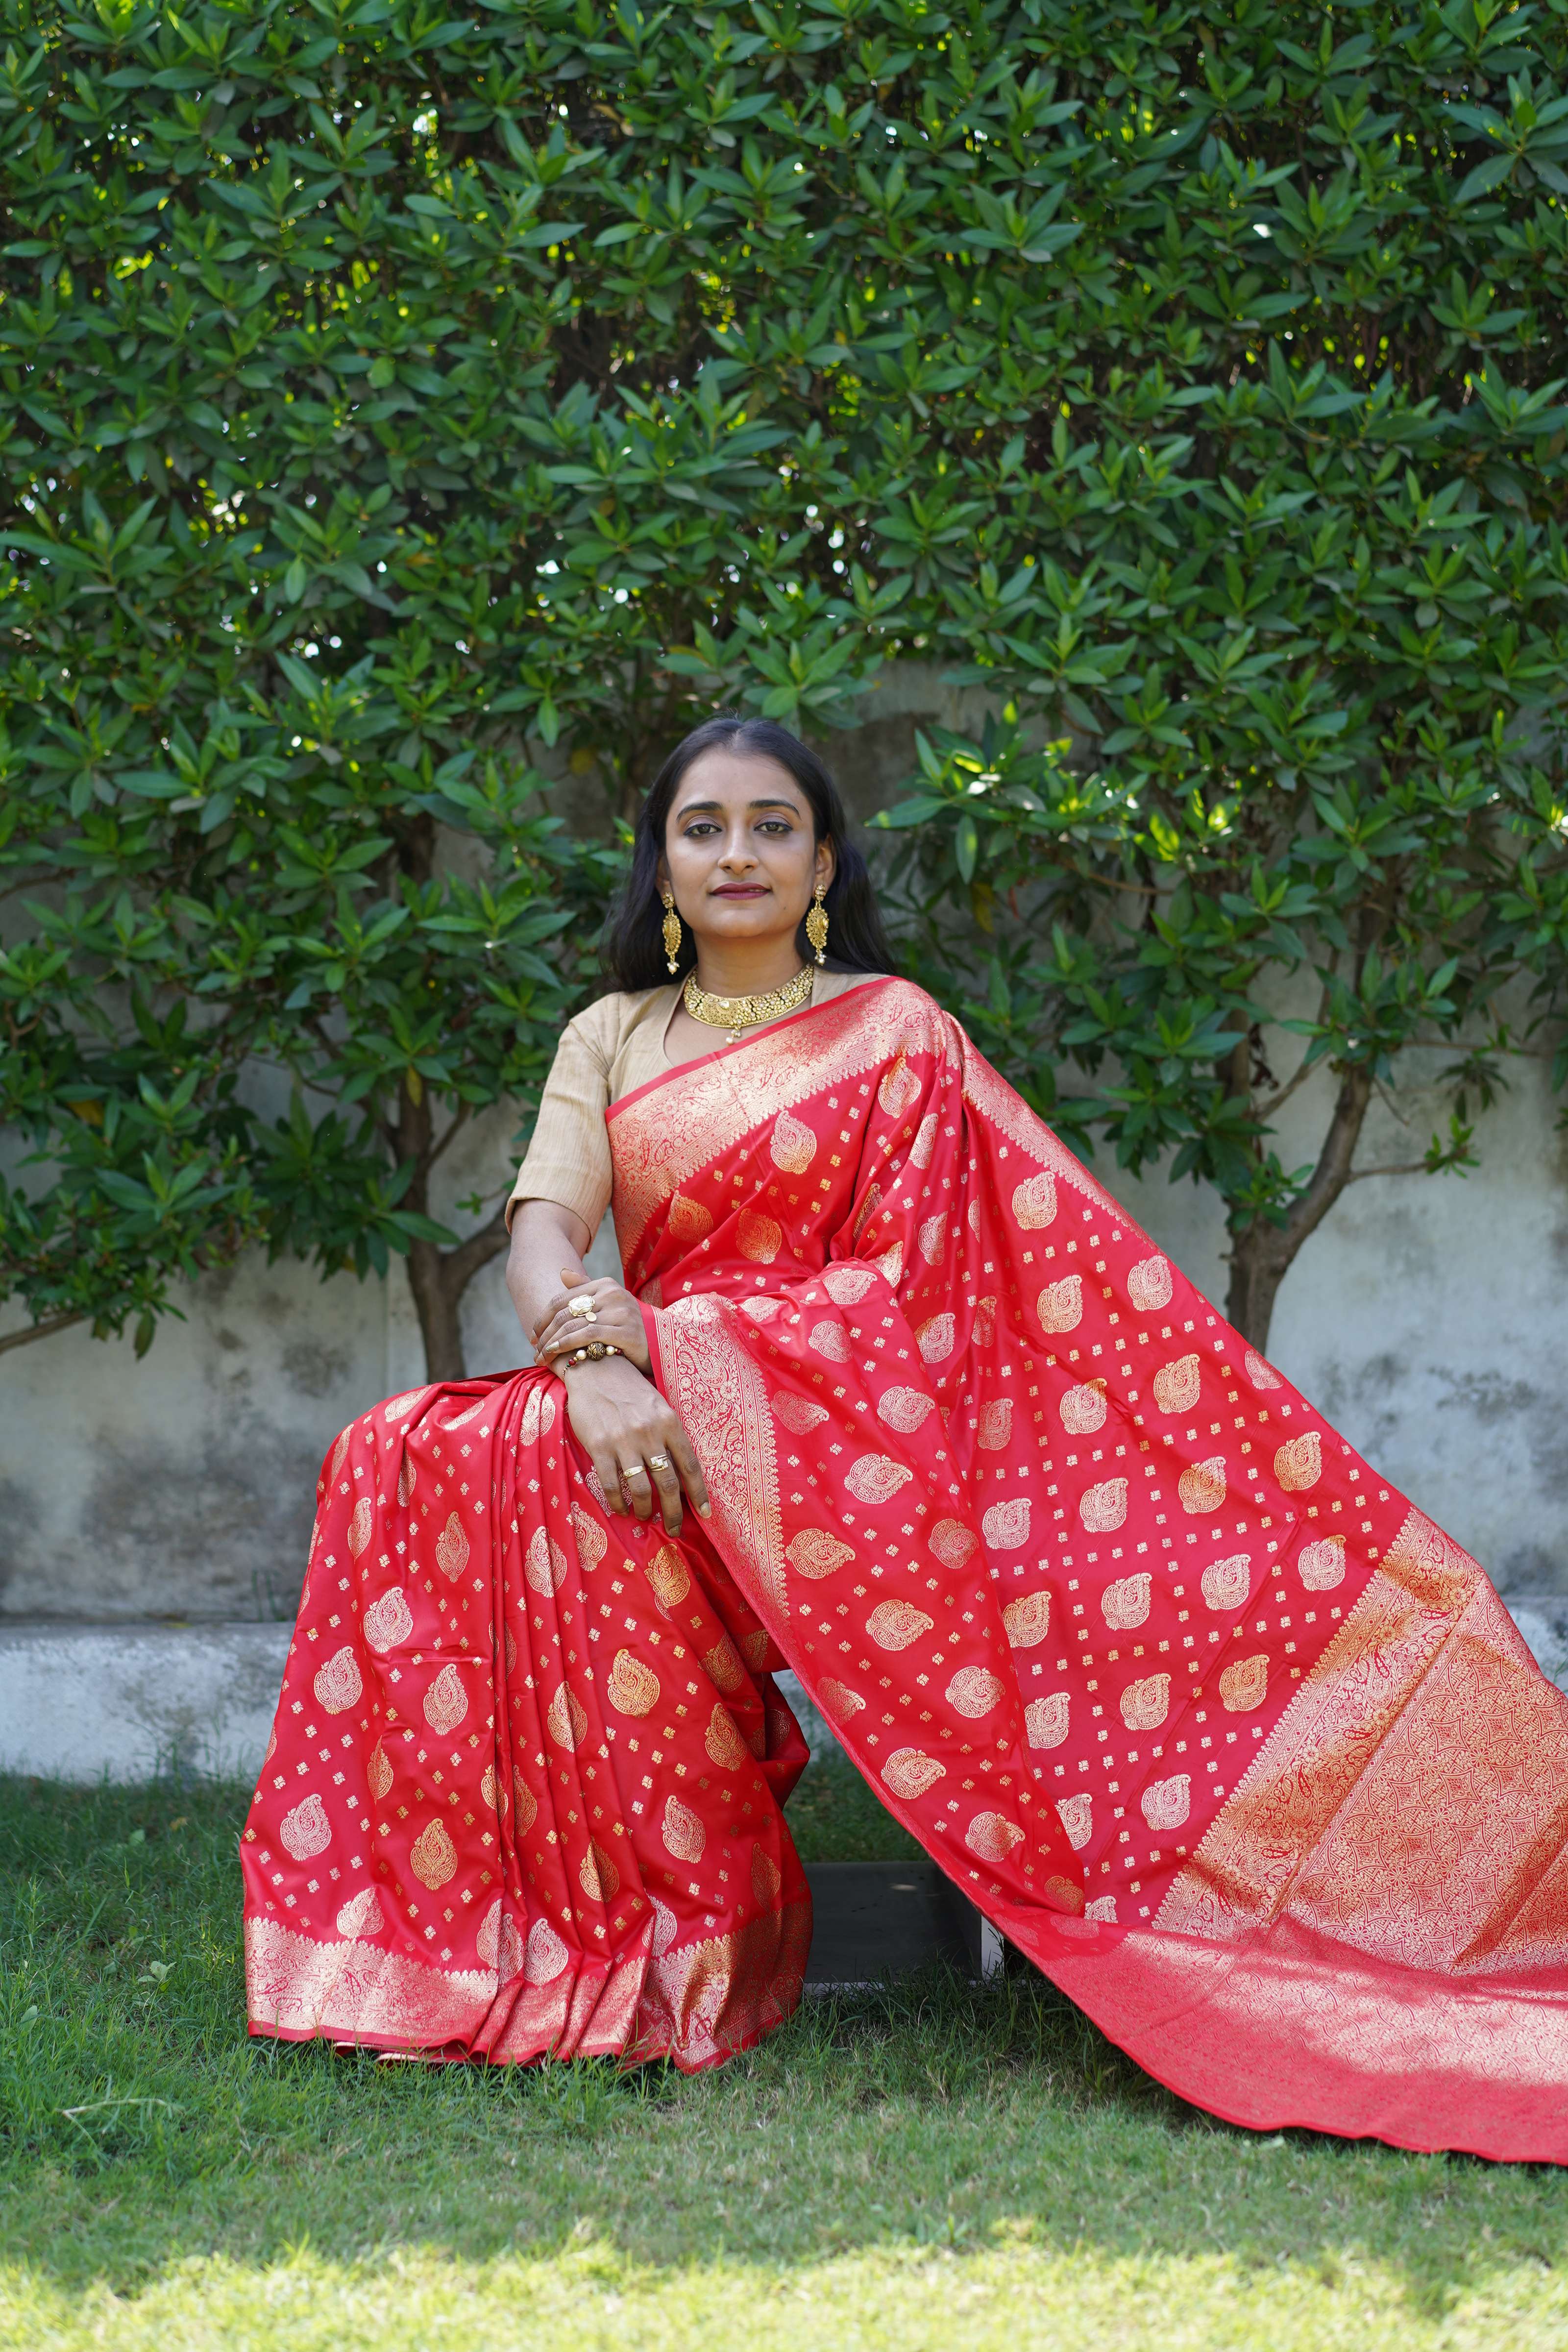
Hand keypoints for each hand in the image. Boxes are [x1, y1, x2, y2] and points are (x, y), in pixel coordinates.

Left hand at [531, 1268, 651, 1376]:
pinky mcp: (627, 1331)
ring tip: (542, 1358)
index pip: (562, 1299)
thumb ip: (584, 1289)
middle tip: (535, 1352)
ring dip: (552, 1344)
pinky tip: (557, 1355)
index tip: (533, 1336)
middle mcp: (613, 1294)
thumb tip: (562, 1272)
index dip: (543, 1318)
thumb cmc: (626, 1327)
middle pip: (565, 1313)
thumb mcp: (607, 1305)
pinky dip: (567, 1345)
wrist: (659, 1346)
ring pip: (573, 1325)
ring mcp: (622, 1312)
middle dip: (545, 1334)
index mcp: (605, 1284)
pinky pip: (588, 1335)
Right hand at [560, 1352, 710, 1532]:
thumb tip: (681, 1473)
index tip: (705, 1515)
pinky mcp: (599, 1447)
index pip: (691, 1466)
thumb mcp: (659, 1406)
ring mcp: (624, 1441)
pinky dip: (618, 1503)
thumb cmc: (630, 1390)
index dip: (699, 1494)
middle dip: (673, 1513)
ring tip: (644, 1517)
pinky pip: (612, 1485)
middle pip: (668, 1485)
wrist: (596, 1369)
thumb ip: (670, 1436)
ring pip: (641, 1489)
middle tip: (673, 1529)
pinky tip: (621, 1508)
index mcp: (670, 1423)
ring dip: (644, 1510)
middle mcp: (650, 1434)